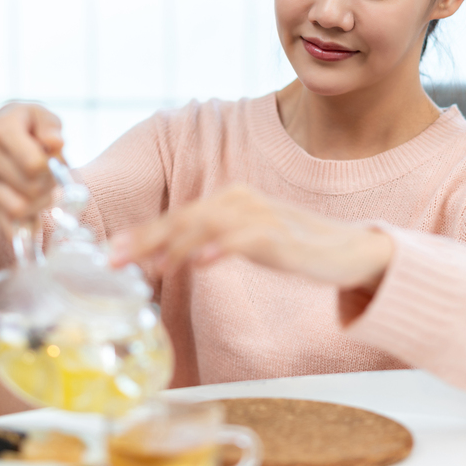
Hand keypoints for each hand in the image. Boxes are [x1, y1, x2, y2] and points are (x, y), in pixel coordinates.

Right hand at [0, 102, 64, 237]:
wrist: (1, 132)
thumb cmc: (28, 124)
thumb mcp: (42, 115)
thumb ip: (50, 127)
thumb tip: (56, 143)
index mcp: (1, 130)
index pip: (34, 164)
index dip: (53, 166)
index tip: (54, 157)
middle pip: (31, 188)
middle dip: (51, 183)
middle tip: (53, 173)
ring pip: (19, 209)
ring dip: (42, 202)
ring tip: (44, 187)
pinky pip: (7, 226)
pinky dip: (26, 226)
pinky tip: (37, 218)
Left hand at [109, 184, 393, 291]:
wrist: (354, 250)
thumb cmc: (297, 247)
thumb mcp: (246, 242)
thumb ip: (209, 244)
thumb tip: (165, 259)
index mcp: (229, 200)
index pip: (176, 216)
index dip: (141, 233)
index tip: (110, 253)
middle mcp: (241, 202)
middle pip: (184, 218)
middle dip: (145, 239)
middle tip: (114, 259)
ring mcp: (263, 217)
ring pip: (208, 226)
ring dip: (173, 245)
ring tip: (147, 266)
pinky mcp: (283, 237)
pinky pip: (247, 240)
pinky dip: (222, 248)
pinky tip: (200, 261)